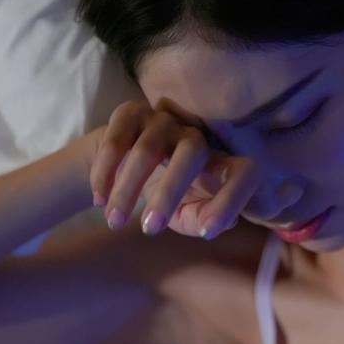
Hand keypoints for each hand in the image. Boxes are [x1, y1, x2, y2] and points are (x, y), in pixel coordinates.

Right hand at [79, 100, 305, 238]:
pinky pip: (117, 139)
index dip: (231, 199)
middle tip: (148, 230)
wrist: (125, 166)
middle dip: (169, 194)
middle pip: (191, 153)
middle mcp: (195, 136)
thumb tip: (224, 224)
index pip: (244, 172)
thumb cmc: (166, 196)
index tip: (207, 231)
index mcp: (218, 164)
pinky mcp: (131, 112)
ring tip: (114, 220)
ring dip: (127, 189)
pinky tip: (100, 198)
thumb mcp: (185, 214)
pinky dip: (105, 172)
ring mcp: (163, 120)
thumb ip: (202, 219)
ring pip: (147, 149)